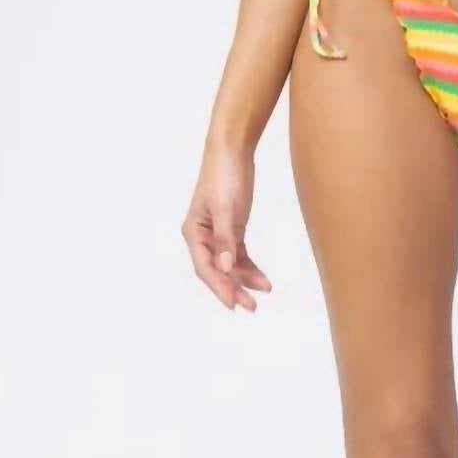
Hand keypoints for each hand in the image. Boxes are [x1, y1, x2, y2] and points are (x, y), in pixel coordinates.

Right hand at [182, 145, 272, 310]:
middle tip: (250, 307)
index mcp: (193, 232)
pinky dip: (249, 267)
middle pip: (216, 271)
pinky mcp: (232, 229)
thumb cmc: (224, 175)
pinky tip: (262, 279)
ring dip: (244, 280)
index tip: (234, 303)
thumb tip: (224, 267)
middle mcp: (202, 237)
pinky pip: (239, 256)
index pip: (205, 268)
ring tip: (263, 292)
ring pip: (229, 266)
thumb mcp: (226, 208)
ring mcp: (217, 234)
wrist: (233, 151)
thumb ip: (226, 239)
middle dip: (233, 289)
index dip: (219, 287)